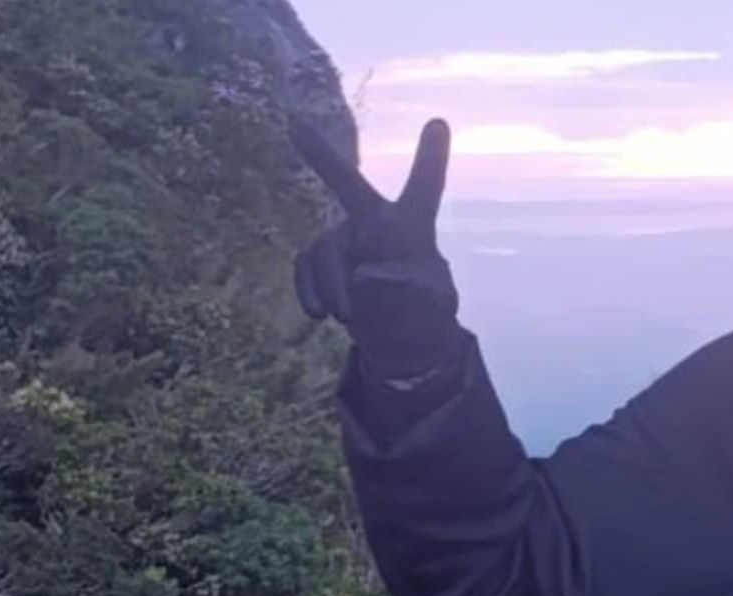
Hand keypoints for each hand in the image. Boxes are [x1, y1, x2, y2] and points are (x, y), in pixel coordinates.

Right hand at [289, 116, 461, 378]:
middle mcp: (375, 221)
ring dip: (332, 284)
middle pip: (348, 184)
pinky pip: (306, 264)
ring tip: (347, 315)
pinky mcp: (321, 258)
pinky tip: (321, 313)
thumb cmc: (425, 312)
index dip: (431, 157)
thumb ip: (408, 288)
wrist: (400, 336)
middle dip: (320, 155)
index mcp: (414, 226)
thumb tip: (365, 278)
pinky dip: (310, 290)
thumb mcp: (432, 304)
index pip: (425, 187)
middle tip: (293, 123)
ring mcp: (344, 238)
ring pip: (324, 248)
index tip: (439, 122)